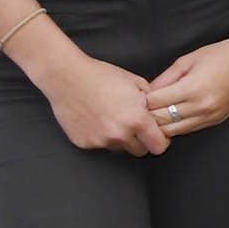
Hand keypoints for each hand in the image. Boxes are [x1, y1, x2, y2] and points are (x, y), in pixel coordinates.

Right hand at [28, 41, 170, 156]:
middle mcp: (119, 134)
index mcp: (136, 120)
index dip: (161, 141)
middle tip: (134, 125)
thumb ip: (152, 102)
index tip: (158, 136)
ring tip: (112, 118)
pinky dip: (101, 136)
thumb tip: (162, 112)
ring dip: (120, 139)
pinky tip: (96, 119)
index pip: (159, 146)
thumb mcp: (136, 83)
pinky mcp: (84, 143)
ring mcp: (100, 141)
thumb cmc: (101, 76)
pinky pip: (100, 145)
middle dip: (141, 141)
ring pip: (119, 148)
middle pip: (140, 151)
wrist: (66, 77)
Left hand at [142, 27, 228, 139]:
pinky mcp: (216, 120)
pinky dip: (177, 125)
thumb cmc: (222, 54)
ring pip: (174, 130)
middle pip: (161, 120)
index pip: (154, 103)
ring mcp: (210, 115)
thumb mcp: (188, 60)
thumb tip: (147, 92)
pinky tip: (171, 117)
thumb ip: (166, 77)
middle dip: (148, 114)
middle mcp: (201, 106)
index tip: (137, 96)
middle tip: (140, 108)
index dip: (142, 99)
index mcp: (192, 88)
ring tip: (154, 115)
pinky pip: (189, 129)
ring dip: (161, 124)